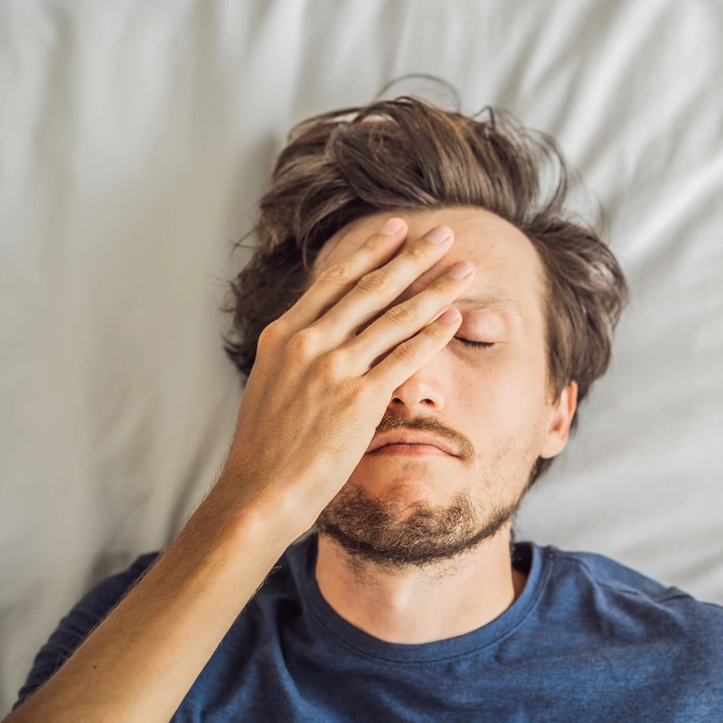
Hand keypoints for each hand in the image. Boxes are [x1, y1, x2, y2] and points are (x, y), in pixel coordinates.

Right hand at [215, 217, 474, 540]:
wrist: (257, 493)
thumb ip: (295, 356)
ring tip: (464, 269)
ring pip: (394, 316)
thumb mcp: (269, 385)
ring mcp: (333, 368)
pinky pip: (405, 357)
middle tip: (444, 233)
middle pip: (370, 288)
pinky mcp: (358, 399)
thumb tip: (318, 337)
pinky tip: (454, 318)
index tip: (395, 229)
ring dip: (435, 288)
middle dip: (413, 256)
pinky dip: (433, 335)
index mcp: (282, 335)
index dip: (370, 251)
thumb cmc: (264, 449)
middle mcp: (307, 343)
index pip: (334, 281)